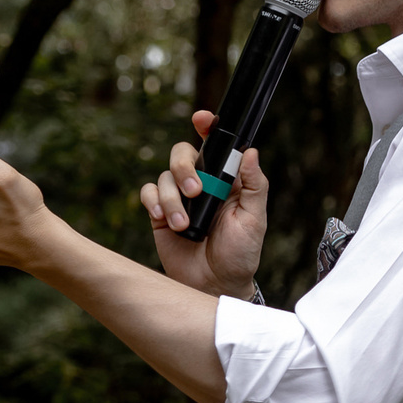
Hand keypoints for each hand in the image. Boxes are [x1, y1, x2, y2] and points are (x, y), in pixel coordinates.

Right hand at [139, 109, 268, 298]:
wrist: (215, 284)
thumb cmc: (240, 253)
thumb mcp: (254, 219)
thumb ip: (254, 185)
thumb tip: (251, 152)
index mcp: (227, 180)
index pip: (216, 146)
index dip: (208, 127)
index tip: (201, 118)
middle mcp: (202, 183)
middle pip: (183, 153)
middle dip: (184, 166)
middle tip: (195, 190)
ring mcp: (180, 197)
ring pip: (164, 175)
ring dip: (173, 197)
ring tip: (185, 225)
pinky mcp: (161, 213)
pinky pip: (148, 193)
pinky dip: (155, 202)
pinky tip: (166, 219)